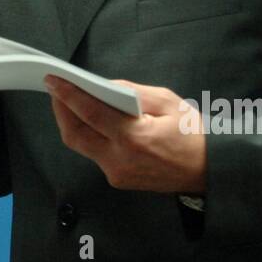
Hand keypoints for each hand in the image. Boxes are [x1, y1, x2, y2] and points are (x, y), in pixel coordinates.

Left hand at [43, 76, 206, 193]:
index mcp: (133, 138)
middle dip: (60, 111)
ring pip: (82, 147)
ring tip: (69, 102)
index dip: (68, 95)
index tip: (53, 81)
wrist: (208, 171)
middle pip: (75, 135)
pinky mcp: (118, 180)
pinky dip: (89, 135)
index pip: (90, 113)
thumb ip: (133, 92)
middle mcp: (119, 159)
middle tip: (56, 91)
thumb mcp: (167, 102)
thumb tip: (104, 85)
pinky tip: (91, 121)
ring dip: (72, 123)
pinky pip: (95, 154)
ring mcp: (117, 174)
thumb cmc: (191, 133)